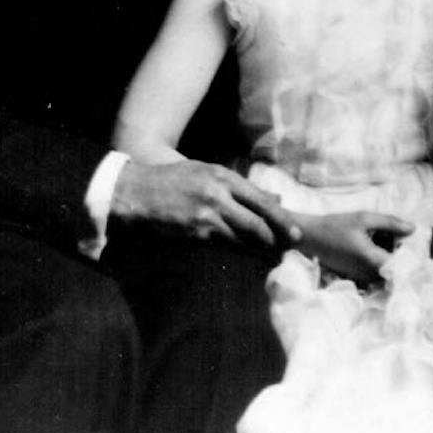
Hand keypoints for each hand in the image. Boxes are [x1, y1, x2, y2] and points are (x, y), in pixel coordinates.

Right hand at [110, 159, 300, 248]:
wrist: (136, 192)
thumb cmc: (174, 180)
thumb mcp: (207, 172)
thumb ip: (240, 187)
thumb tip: (275, 198)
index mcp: (222, 177)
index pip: (261, 200)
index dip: (281, 218)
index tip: (296, 231)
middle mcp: (217, 195)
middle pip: (257, 221)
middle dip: (278, 237)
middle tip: (293, 249)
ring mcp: (205, 216)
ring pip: (242, 238)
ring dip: (261, 249)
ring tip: (276, 258)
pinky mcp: (193, 234)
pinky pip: (223, 247)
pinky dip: (239, 254)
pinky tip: (250, 260)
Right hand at [298, 211, 415, 285]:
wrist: (310, 238)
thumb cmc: (336, 226)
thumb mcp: (364, 218)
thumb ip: (390, 223)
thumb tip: (413, 229)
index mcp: (373, 260)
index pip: (402, 266)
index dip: (410, 256)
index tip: (411, 243)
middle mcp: (369, 274)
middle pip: (395, 268)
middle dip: (399, 253)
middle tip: (395, 235)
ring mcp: (362, 277)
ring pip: (385, 270)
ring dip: (388, 255)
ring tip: (383, 237)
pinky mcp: (356, 276)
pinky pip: (375, 271)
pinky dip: (378, 258)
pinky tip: (372, 243)